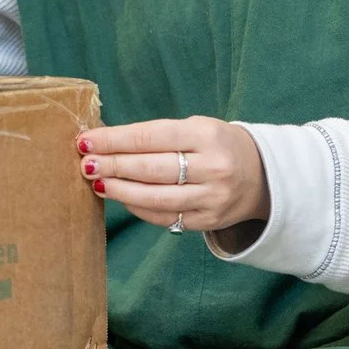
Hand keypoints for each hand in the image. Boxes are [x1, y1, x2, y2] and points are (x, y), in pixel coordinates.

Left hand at [76, 116, 269, 236]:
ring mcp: (211, 197)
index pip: (150, 137)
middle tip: (85, 163)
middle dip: (112, 166)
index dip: (115, 140)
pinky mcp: (208, 220)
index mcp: (206, 135)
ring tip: (96, 182)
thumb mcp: (195, 128)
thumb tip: (106, 142)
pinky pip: (165, 217)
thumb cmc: (216, 145)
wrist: (263, 175)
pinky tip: (121, 198)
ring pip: (155, 197)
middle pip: (150, 169)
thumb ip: (156, 136)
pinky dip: (139, 208)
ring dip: (120, 190)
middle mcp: (212, 167)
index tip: (87, 140)